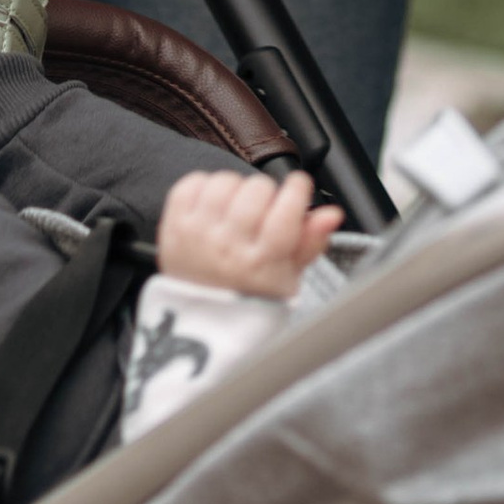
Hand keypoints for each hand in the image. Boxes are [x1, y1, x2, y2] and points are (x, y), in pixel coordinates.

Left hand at [155, 166, 341, 298]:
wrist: (200, 322)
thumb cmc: (248, 298)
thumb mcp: (288, 280)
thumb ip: (310, 243)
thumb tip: (331, 214)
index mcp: (261, 264)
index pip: (286, 210)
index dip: (297, 190)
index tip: (298, 188)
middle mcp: (228, 248)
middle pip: (257, 190)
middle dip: (266, 193)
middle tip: (263, 212)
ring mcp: (197, 236)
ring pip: (225, 181)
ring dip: (235, 188)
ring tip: (237, 210)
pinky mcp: (172, 228)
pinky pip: (191, 184)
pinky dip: (204, 187)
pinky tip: (213, 208)